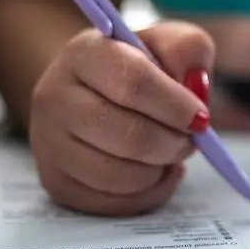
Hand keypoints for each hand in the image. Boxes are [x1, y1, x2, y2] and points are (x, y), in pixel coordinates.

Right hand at [29, 21, 212, 216]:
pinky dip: (148, 192)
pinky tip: (153, 170)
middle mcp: (54, 97)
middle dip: (174, 143)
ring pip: (123, 176)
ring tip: (168, 151)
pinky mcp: (56, 183)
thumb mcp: (165, 44)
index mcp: (83, 54)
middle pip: (130, 137)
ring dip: (161, 169)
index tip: (200, 117)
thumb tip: (195, 85)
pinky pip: (115, 204)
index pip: (133, 83)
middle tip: (190, 138)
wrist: (91, 93)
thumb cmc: (136, 67)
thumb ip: (188, 49)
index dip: (175, 105)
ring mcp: (49, 144)